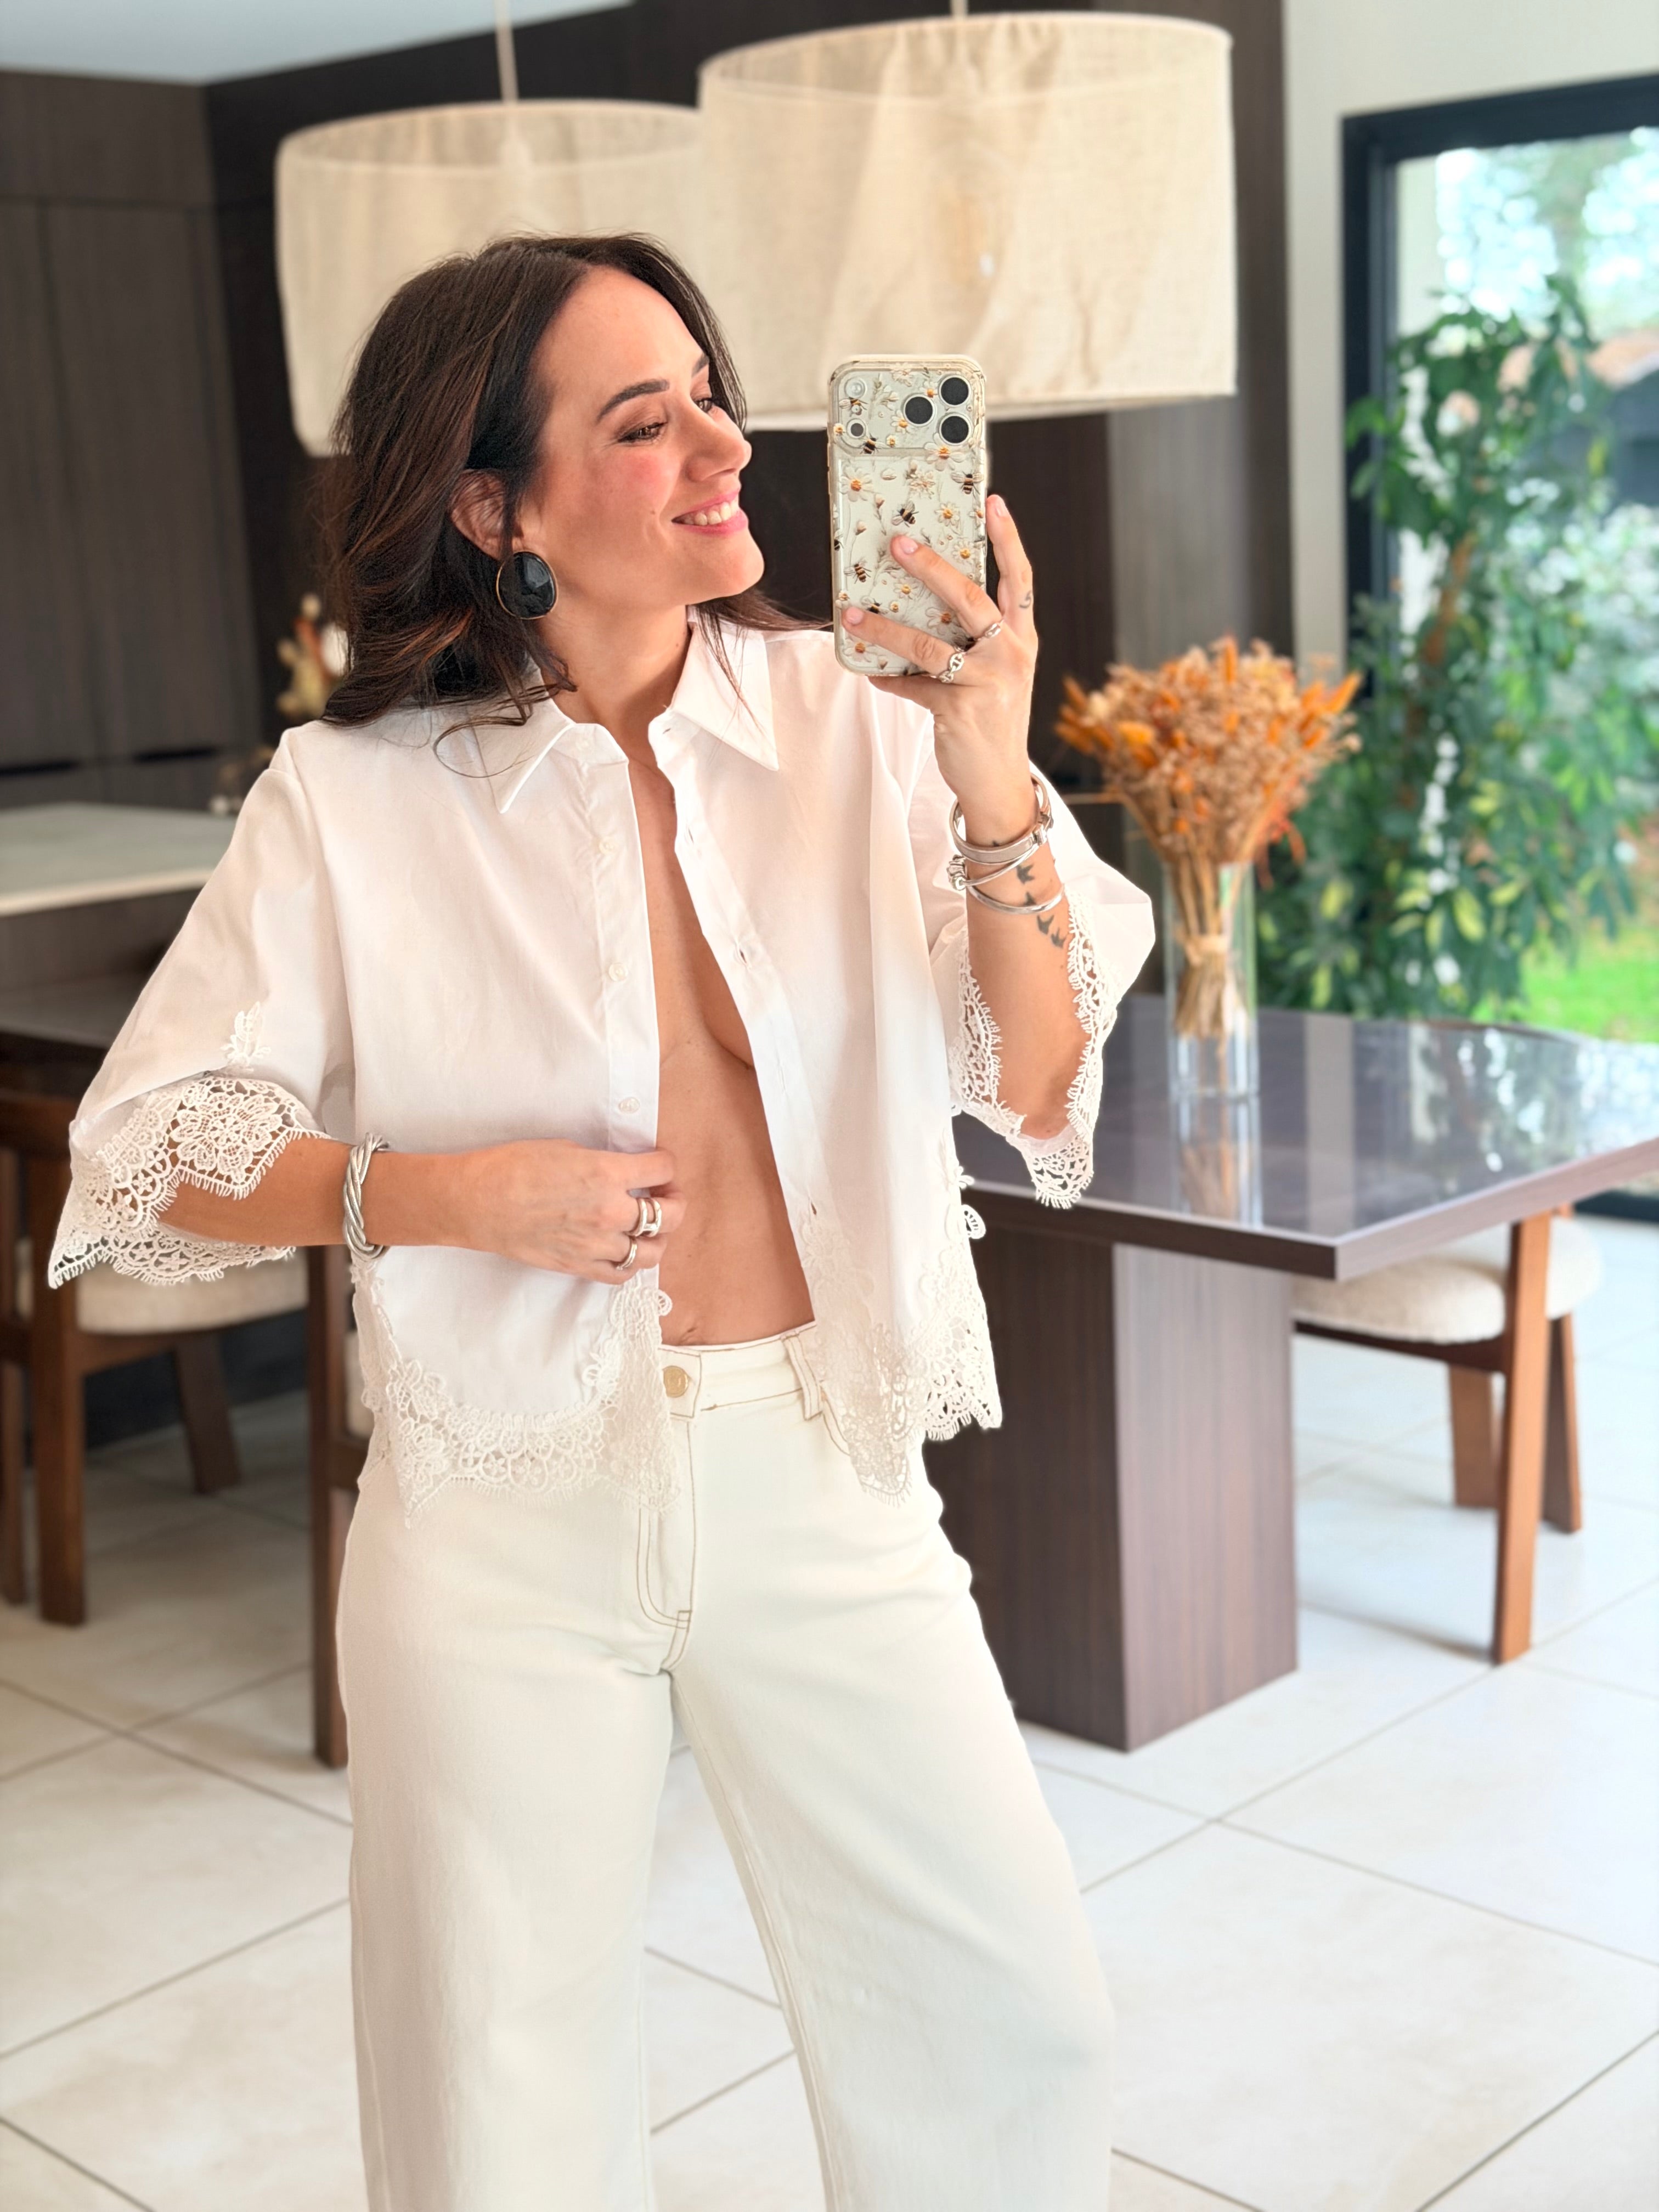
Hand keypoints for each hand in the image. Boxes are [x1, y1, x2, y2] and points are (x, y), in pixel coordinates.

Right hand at [455, 1139, 684, 1279]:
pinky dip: (631, 1263)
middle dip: (676, 1202)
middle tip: (667, 1196)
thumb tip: (626, 1168)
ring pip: (652, 1252)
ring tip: (650, 1227)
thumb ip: (603, 1162)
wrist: (477, 1201)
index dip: (666, 1164)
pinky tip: (625, 1249)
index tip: (660, 1165)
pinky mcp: (579, 1266)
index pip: (663, 1169)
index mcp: (606, 1173)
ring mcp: (596, 1245)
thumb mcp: (566, 1148)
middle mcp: (609, 1211)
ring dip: (658, 1238)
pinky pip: (621, 1274)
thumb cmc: (513, 1166)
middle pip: (670, 1215)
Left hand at [840, 492, 1039, 843]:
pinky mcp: (959, 711)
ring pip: (929, 645)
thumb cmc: (992, 718)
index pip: (1019, 580)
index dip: (1009, 540)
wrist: (998, 783)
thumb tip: (921, 604)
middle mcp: (1010, 655)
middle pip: (970, 599)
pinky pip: (913, 686)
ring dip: (885, 629)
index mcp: (1022, 639)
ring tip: (852, 615)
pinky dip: (889, 679)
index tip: (994, 502)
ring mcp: (987, 684)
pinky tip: (871, 673)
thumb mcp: (996, 674)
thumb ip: (974, 640)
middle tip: (898, 543)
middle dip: (931, 567)